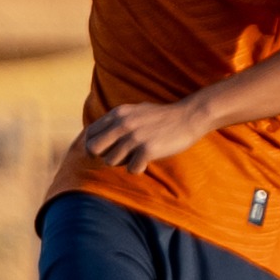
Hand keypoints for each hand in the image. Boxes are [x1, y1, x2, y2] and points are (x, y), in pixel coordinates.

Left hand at [81, 96, 212, 171]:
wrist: (189, 117)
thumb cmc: (162, 117)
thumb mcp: (135, 111)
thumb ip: (117, 120)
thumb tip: (97, 135)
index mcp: (118, 113)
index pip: (90, 133)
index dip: (92, 146)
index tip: (100, 153)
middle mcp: (122, 124)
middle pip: (94, 148)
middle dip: (102, 156)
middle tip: (117, 158)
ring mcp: (134, 137)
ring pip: (111, 161)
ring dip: (123, 163)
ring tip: (137, 156)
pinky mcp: (147, 149)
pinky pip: (131, 169)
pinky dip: (138, 168)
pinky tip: (148, 161)